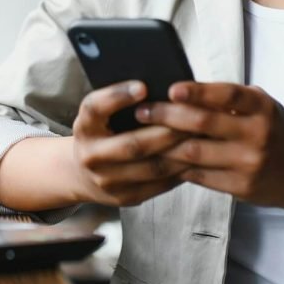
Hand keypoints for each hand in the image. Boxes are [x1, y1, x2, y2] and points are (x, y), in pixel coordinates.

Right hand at [70, 81, 191, 206]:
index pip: (96, 108)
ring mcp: (107, 180)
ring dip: (180, 152)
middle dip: (166, 131)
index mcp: (84, 126)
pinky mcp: (125, 197)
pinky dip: (179, 170)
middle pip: (132, 144)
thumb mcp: (100, 114)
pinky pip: (158, 183)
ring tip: (201, 137)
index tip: (143, 86)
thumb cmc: (101, 132)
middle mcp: (91, 155)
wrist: (82, 174)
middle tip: (192, 117)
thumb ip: (119, 101)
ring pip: (151, 167)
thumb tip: (160, 87)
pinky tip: (195, 157)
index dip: (118, 96)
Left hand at [135, 81, 283, 213]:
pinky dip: (177, 166)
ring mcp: (249, 163)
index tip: (172, 88)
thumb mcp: (264, 108)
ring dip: (164, 144)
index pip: (227, 95)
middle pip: (204, 123)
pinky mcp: (241, 187)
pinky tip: (159, 158)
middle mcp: (257, 134)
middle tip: (141, 111)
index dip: (198, 91)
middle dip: (167, 116)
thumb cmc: (279, 133)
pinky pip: (200, 175)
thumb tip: (183, 89)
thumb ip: (231, 100)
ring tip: (141, 135)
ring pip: (195, 152)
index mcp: (262, 108)